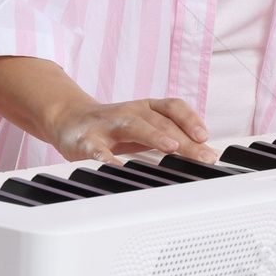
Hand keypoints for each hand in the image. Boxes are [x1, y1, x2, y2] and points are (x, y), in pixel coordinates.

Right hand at [55, 96, 214, 163]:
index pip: (173, 108)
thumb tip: (203, 152)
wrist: (69, 119)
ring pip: (134, 125)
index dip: (191, 120)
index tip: (207, 139)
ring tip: (171, 148)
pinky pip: (97, 148)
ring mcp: (109, 124)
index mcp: (146, 108)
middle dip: (184, 139)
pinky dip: (107, 158)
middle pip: (160, 121)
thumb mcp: (144, 127)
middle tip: (203, 156)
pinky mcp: (87, 139)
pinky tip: (117, 167)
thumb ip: (170, 136)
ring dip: (154, 135)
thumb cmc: (113, 127)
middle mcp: (130, 112)